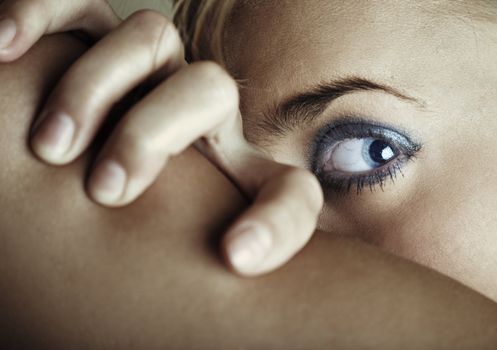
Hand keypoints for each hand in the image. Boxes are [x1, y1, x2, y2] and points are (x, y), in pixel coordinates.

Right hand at [1, 3, 323, 275]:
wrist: (80, 181)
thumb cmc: (136, 223)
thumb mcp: (175, 239)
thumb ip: (207, 249)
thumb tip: (237, 258)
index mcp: (232, 168)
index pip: (285, 186)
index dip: (278, 219)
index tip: (234, 256)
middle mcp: (196, 110)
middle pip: (209, 89)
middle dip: (152, 136)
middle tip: (105, 192)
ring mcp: (146, 69)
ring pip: (149, 38)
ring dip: (95, 90)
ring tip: (51, 149)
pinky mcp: (89, 39)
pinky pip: (75, 7)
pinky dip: (39, 17)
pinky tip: (7, 51)